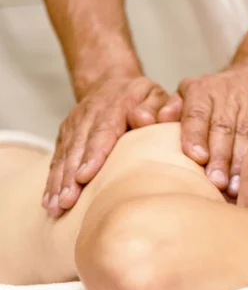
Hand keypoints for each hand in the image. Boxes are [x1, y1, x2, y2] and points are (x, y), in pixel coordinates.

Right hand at [43, 75, 168, 216]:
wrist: (112, 81)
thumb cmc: (142, 96)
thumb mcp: (155, 94)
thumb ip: (156, 106)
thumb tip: (145, 119)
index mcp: (114, 105)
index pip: (102, 131)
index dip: (93, 154)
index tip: (85, 176)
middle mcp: (89, 114)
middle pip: (78, 147)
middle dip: (71, 176)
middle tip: (68, 202)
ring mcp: (74, 124)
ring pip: (64, 155)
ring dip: (59, 182)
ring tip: (56, 207)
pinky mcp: (65, 134)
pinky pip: (57, 158)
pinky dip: (52, 180)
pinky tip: (50, 202)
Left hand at [158, 62, 247, 196]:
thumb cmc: (215, 94)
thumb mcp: (189, 91)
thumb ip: (171, 108)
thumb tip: (155, 119)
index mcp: (203, 93)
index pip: (196, 114)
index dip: (196, 135)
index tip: (196, 156)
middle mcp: (228, 97)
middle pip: (223, 128)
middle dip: (220, 157)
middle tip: (215, 182)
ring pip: (247, 135)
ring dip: (240, 162)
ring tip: (233, 187)